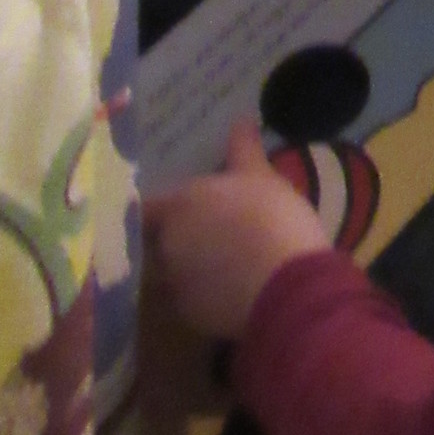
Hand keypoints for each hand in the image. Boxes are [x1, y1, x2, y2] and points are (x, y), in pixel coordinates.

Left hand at [143, 121, 331, 339]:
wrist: (285, 286)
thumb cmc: (272, 218)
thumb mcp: (263, 176)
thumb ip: (244, 149)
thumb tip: (241, 119)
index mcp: (179, 206)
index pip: (148, 206)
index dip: (161, 207)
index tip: (179, 205)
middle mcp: (166, 244)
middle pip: (161, 239)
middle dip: (181, 235)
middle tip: (213, 229)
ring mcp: (175, 283)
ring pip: (176, 270)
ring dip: (193, 264)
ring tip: (227, 260)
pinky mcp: (190, 314)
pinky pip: (193, 297)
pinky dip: (207, 291)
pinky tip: (235, 286)